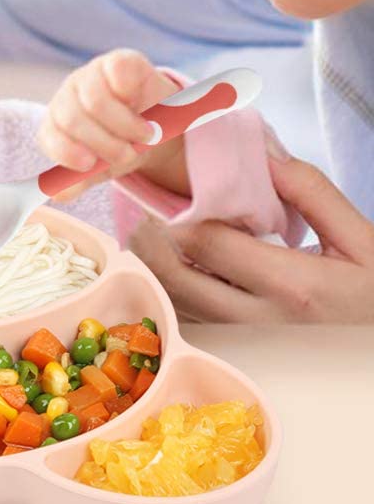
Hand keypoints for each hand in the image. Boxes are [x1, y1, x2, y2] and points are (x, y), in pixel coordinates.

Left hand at [38, 49, 188, 200]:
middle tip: (129, 155)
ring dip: (125, 124)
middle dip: (104, 143)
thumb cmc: (121, 143)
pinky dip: (129, 91)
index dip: (65, 151)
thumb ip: (79, 180)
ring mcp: (90, 75)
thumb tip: (57, 194)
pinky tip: (139, 102)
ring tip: (145, 136)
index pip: (49, 135)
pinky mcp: (116, 60)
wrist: (155, 119)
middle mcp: (68, 96)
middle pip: (72, 119)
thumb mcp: (102, 166)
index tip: (88, 164)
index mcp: (56, 123)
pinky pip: (117, 72)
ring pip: (95, 100)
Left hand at [128, 153, 373, 321]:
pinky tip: (179, 266)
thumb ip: (310, 191)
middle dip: (151, 236)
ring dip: (153, 264)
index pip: (203, 241)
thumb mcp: (362, 240)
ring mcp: (241, 344)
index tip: (175, 190)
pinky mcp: (233, 354)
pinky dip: (169, 291)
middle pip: (171, 274)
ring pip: (169, 301)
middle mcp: (258, 322)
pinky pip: (182, 320)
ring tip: (157, 234)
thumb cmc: (373, 296)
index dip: (178, 210)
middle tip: (151, 210)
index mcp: (292, 287)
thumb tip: (264, 150)